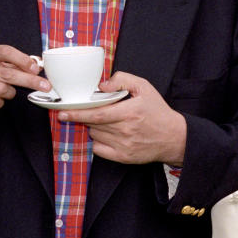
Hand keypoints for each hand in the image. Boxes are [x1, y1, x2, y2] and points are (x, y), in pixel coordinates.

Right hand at [0, 45, 49, 126]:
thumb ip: (14, 64)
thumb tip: (37, 66)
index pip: (5, 51)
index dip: (23, 59)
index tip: (36, 68)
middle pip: (8, 74)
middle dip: (30, 81)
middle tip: (46, 86)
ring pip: (3, 90)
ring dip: (10, 93)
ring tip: (4, 91)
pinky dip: (0, 102)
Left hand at [58, 72, 186, 165]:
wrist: (174, 137)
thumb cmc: (158, 111)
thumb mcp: (144, 87)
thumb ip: (122, 79)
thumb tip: (101, 85)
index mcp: (129, 112)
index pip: (96, 113)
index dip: (77, 113)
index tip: (63, 111)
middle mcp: (125, 130)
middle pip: (93, 124)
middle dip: (84, 117)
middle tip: (84, 111)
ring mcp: (123, 146)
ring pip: (95, 135)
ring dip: (94, 127)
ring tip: (106, 121)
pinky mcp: (123, 157)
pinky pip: (99, 150)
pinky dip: (98, 141)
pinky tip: (107, 134)